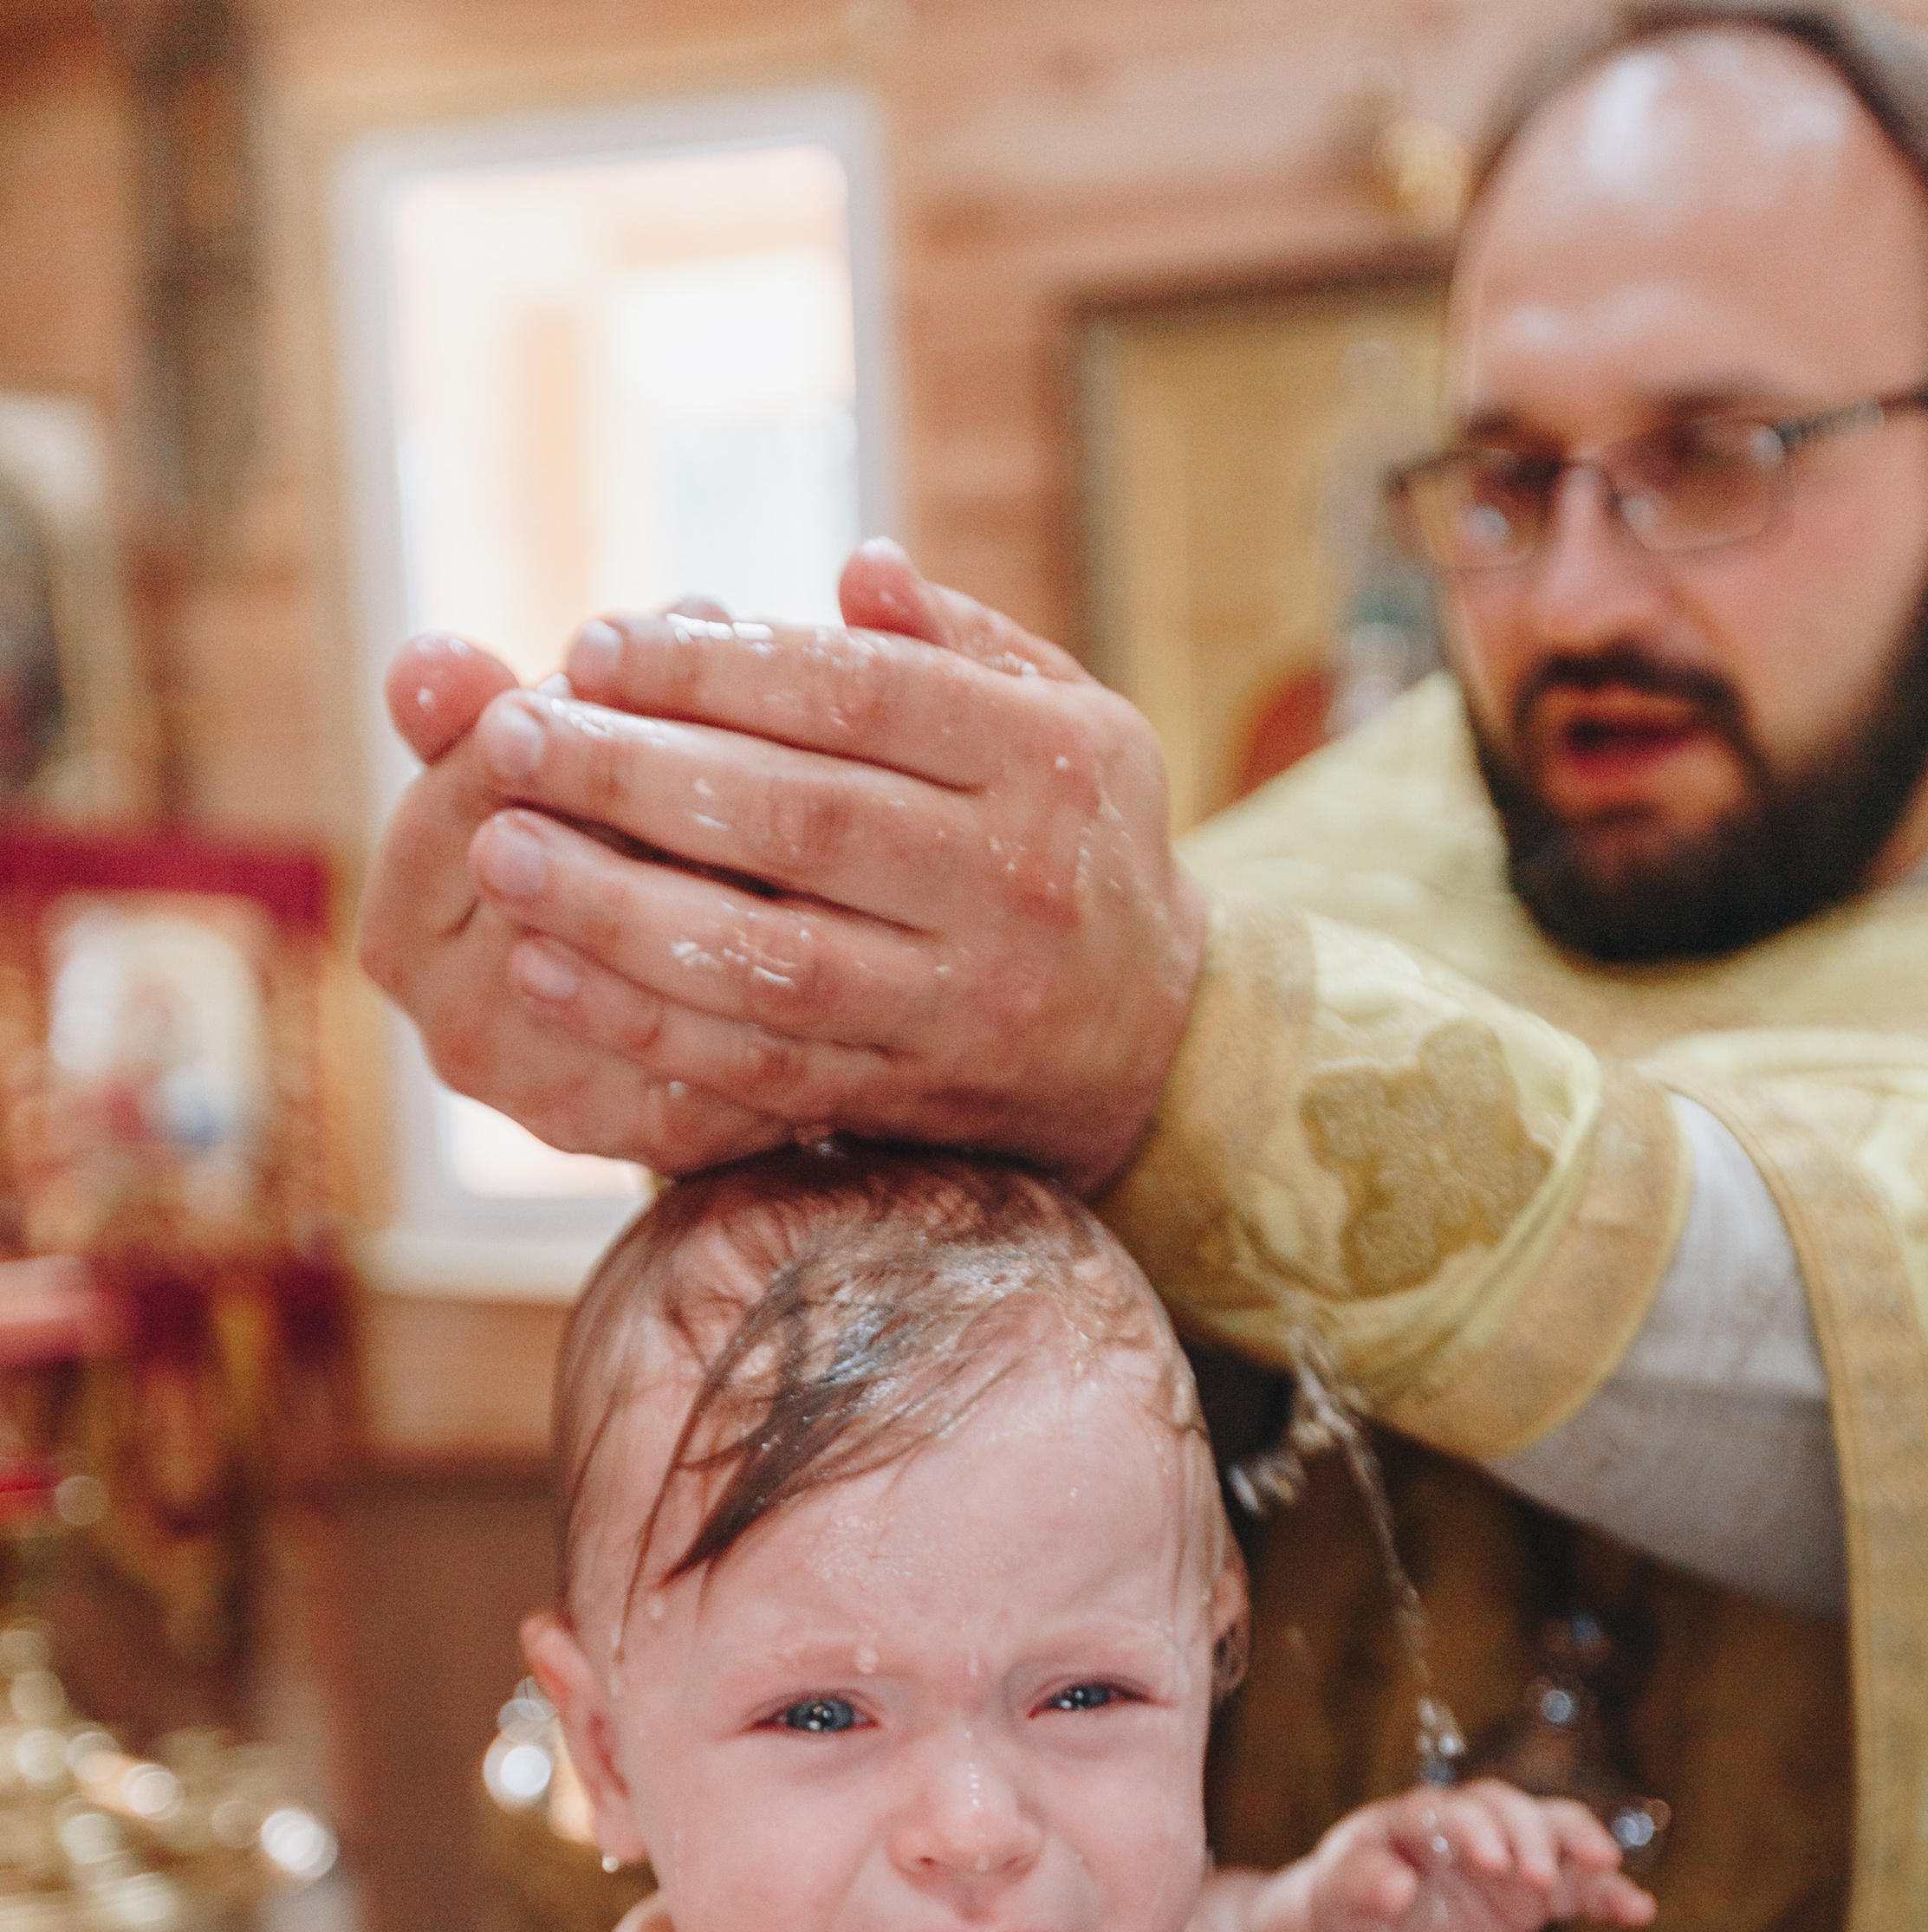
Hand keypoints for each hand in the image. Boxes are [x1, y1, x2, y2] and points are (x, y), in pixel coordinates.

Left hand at [357, 542, 1208, 1186]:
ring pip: (771, 955)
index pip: (858, 696)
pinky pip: (764, 1066)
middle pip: (800, 818)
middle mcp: (1015, 882)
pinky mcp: (919, 1099)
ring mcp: (968, 1004)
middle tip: (510, 734)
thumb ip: (958, 643)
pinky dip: (647, 1023)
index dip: (714, 668)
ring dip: (619, 908)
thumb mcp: (1066, 718)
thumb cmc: (1076, 843)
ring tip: (502, 852)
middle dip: (635, 774)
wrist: (1157, 1041)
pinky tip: (546, 970)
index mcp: (1046, 761)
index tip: (594, 646)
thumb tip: (855, 570)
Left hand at [1301, 1777, 1652, 1931]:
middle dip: (1531, 1838)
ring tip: (1606, 1868)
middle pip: (1514, 1811)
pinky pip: (1580, 1887)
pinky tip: (1638, 1911)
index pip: (1457, 1811)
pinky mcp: (1534, 1893)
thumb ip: (1361, 1885)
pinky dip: (1610, 1895)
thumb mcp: (1338, 1896)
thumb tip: (1396, 1887)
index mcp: (1421, 1816)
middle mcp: (1473, 1825)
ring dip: (1581, 1846)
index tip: (1492, 1864)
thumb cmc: (1347, 1904)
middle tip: (1539, 1877)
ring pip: (1556, 1832)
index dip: (1478, 1832)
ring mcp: (1509, 1855)